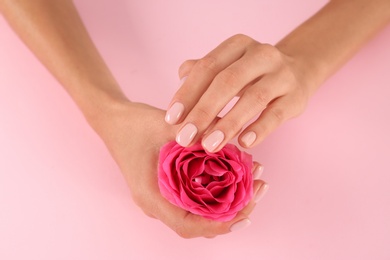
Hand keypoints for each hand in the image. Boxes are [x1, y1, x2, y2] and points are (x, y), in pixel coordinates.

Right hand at [92, 101, 267, 237]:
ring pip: (198, 213)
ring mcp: (162, 198)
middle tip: (258, 190)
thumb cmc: (134, 124)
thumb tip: (232, 138)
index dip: (218, 225)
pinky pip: (195, 200)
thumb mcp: (166, 125)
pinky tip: (234, 174)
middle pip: (198, 223)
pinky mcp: (167, 189)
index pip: (187, 225)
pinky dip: (217, 192)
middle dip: (232, 213)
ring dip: (228, 202)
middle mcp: (157, 203)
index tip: (244, 214)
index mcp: (152, 196)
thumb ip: (196, 134)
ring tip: (254, 181)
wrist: (113, 121)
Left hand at [165, 34, 310, 151]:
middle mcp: (260, 55)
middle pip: (227, 81)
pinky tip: (244, 142)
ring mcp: (282, 74)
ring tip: (209, 146)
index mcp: (238, 46)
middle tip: (185, 138)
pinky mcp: (296, 96)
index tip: (172, 119)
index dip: (187, 93)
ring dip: (228, 124)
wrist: (298, 71)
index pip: (208, 67)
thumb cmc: (253, 74)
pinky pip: (277, 114)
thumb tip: (180, 81)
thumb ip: (203, 72)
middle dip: (203, 111)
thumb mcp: (228, 66)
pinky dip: (259, 128)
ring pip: (253, 98)